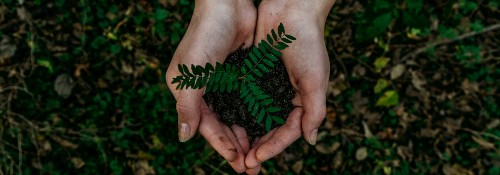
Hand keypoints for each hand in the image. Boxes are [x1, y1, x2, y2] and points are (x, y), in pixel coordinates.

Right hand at [165, 0, 258, 172]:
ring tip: (260, 154)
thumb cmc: (204, 37)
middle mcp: (206, 90)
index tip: (237, 163)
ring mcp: (225, 83)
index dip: (221, 145)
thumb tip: (184, 139)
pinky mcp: (241, 74)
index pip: (206, 126)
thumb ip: (187, 107)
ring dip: (247, 135)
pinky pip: (249, 101)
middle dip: (236, 146)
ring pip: (237, 116)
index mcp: (189, 92)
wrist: (227, 5)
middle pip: (223, 125)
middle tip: (252, 167)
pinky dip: (256, 116)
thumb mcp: (190, 75)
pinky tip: (266, 129)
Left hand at [245, 0, 334, 168]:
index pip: (288, 131)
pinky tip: (226, 124)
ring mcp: (268, 86)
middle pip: (271, 129)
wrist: (290, 10)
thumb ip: (315, 111)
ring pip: (256, 117)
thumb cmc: (308, 43)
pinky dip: (238, 113)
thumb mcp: (315, 79)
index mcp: (303, 100)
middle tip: (244, 164)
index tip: (257, 158)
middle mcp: (285, 96)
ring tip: (234, 152)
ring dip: (246, 135)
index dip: (274, 147)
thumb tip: (311, 141)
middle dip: (259, 147)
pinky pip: (245, 99)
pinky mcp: (254, 75)